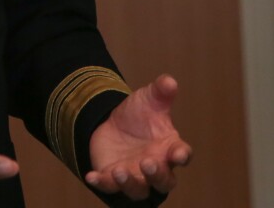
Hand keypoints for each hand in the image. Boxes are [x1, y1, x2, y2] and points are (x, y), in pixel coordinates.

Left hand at [85, 74, 191, 199]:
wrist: (113, 123)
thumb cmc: (139, 116)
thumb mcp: (149, 99)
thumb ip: (161, 91)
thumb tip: (169, 81)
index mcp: (169, 147)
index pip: (182, 155)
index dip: (182, 156)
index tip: (179, 155)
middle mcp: (156, 167)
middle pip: (164, 182)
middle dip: (157, 175)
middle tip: (148, 162)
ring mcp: (135, 175)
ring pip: (138, 190)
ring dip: (130, 184)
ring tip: (120, 171)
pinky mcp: (112, 178)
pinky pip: (108, 186)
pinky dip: (101, 183)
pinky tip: (91, 176)